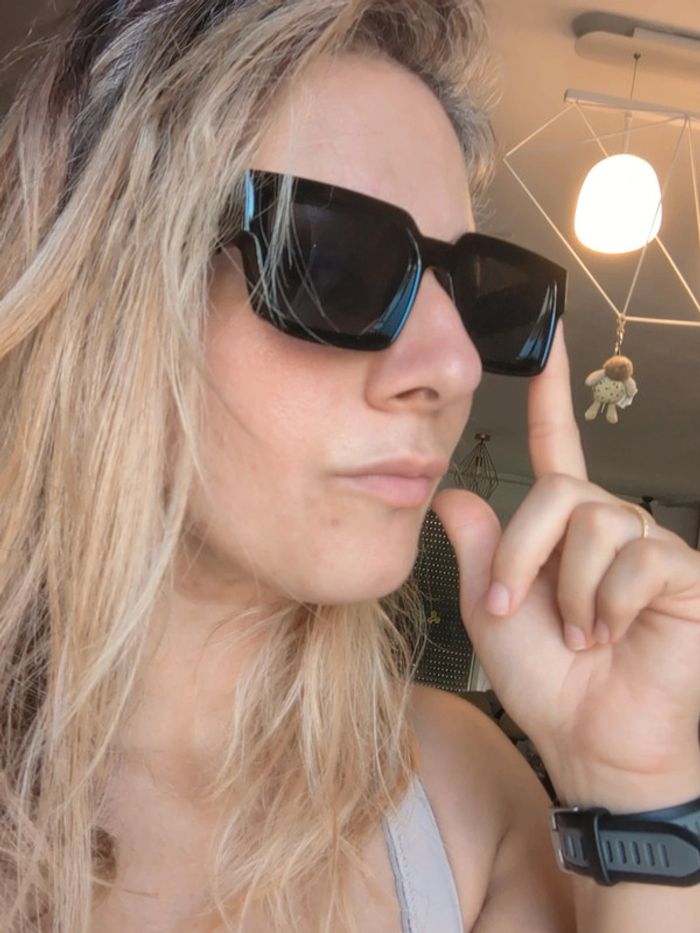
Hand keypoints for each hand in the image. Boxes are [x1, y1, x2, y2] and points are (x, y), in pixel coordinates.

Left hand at [431, 323, 699, 807]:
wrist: (591, 739)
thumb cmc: (544, 679)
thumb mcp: (491, 610)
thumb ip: (478, 549)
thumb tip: (451, 493)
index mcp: (561, 528)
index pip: (558, 446)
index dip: (551, 394)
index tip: (548, 340)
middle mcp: (608, 525)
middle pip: (558, 492)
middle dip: (523, 555)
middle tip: (518, 610)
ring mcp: (647, 546)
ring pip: (594, 524)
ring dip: (569, 591)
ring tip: (580, 634)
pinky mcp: (680, 572)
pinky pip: (636, 560)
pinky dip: (607, 606)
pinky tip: (611, 635)